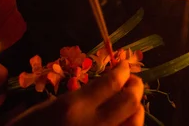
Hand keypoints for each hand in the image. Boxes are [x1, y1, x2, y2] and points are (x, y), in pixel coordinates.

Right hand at [8, 60, 143, 125]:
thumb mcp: (52, 106)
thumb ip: (84, 95)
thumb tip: (110, 84)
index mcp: (74, 107)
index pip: (112, 82)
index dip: (123, 71)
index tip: (123, 67)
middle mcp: (92, 125)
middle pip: (130, 102)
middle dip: (135, 87)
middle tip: (130, 83)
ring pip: (135, 122)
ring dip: (136, 109)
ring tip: (129, 105)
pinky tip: (122, 122)